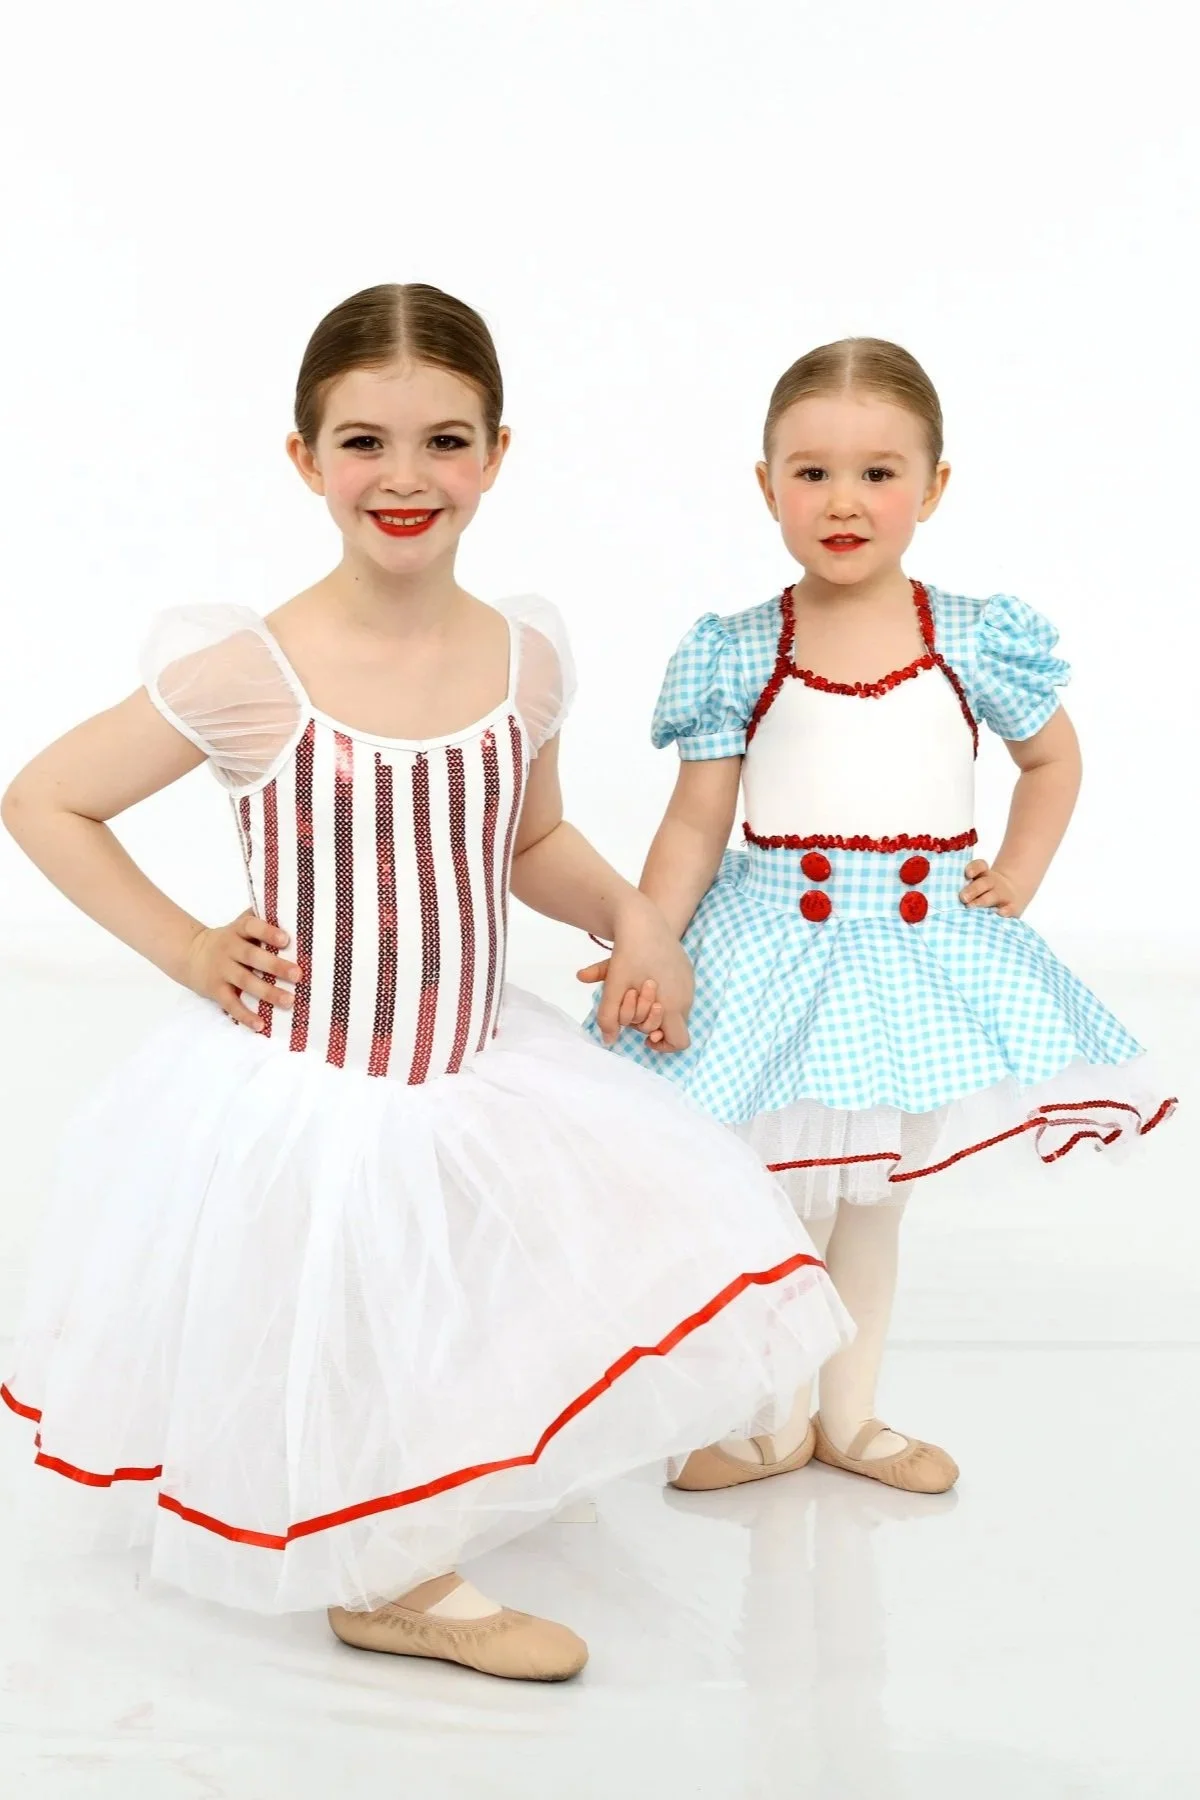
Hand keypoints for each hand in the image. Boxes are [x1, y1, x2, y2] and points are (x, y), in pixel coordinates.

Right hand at [182, 911, 299, 1028]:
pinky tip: (261, 1025)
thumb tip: (292, 908)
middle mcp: (229, 949)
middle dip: (275, 965)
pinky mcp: (216, 990)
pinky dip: (245, 1016)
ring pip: (246, 982)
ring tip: (289, 1001)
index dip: (268, 932)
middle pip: (252, 957)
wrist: (190, 953)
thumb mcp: (240, 925)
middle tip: (298, 975)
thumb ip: (262, 917)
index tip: (286, 939)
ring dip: (268, 992)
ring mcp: (222, 971)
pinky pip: (231, 1004)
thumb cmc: (230, 939)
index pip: (252, 927)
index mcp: (238, 930)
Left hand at [576, 902, 693, 1050]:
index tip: (645, 1037)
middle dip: (651, 1021)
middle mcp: (686, 997)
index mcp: (672, 1005)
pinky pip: (677, 993)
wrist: (644, 918)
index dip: (663, 1046)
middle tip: (633, 1002)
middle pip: (673, 1025)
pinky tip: (645, 977)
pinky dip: (662, 994)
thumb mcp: (614, 988)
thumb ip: (609, 1017)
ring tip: (636, 988)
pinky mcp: (686, 971)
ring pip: (674, 1009)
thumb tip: (608, 1041)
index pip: (679, 1042)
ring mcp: (688, 983)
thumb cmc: (629, 955)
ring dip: (655, 1007)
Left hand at [959, 860, 1027, 917]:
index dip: (974, 868)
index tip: (968, 874)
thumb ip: (965, 890)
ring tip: (971, 907)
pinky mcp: (1013, 906)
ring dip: (982, 901)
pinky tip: (999, 914)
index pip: (979, 866)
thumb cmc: (983, 892)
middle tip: (963, 898)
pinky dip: (1005, 911)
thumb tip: (950, 900)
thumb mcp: (976, 886)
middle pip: (983, 883)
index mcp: (982, 875)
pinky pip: (1010, 908)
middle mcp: (993, 882)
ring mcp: (1004, 894)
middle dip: (972, 890)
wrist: (1011, 894)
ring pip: (993, 896)